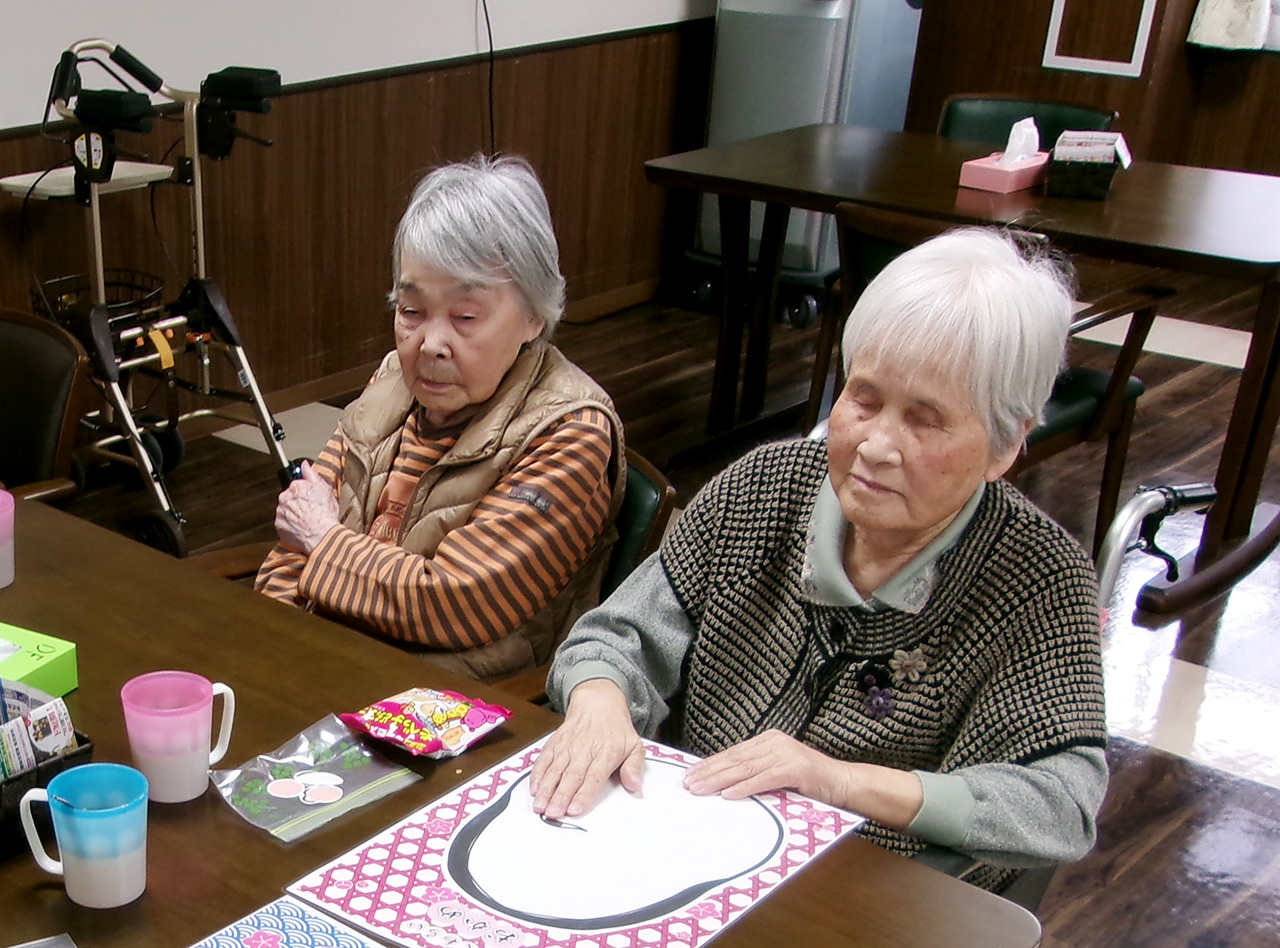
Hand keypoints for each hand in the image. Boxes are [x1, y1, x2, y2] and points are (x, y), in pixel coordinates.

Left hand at [274, 461, 340, 553]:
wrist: (321, 535)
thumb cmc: (325, 514)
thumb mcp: (325, 489)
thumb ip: (312, 474)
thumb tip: (304, 464)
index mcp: (296, 487)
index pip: (296, 487)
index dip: (305, 494)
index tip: (311, 500)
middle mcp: (285, 498)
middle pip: (289, 498)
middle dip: (298, 504)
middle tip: (310, 511)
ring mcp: (280, 512)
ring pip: (286, 510)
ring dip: (293, 514)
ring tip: (306, 521)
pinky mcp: (279, 525)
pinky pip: (283, 523)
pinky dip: (290, 525)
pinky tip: (301, 528)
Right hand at [529, 679, 645, 819]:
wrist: (598, 702)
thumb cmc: (616, 729)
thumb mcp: (634, 745)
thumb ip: (635, 767)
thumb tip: (635, 786)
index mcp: (605, 753)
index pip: (593, 777)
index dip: (583, 794)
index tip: (575, 809)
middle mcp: (584, 750)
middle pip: (571, 776)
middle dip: (560, 796)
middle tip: (553, 814)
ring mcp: (567, 746)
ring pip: (555, 770)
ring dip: (546, 789)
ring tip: (540, 807)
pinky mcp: (555, 743)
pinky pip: (544, 759)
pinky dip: (537, 774)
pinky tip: (534, 788)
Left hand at [682, 729, 849, 803]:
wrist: (844, 783)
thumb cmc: (811, 783)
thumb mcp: (779, 773)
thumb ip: (757, 774)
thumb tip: (724, 785)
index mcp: (769, 741)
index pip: (733, 753)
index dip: (711, 764)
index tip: (691, 774)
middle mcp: (775, 742)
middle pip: (735, 759)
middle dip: (709, 772)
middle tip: (688, 783)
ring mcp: (786, 753)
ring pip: (745, 769)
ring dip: (720, 781)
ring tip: (701, 789)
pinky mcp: (796, 768)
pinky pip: (764, 779)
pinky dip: (745, 788)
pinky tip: (728, 794)